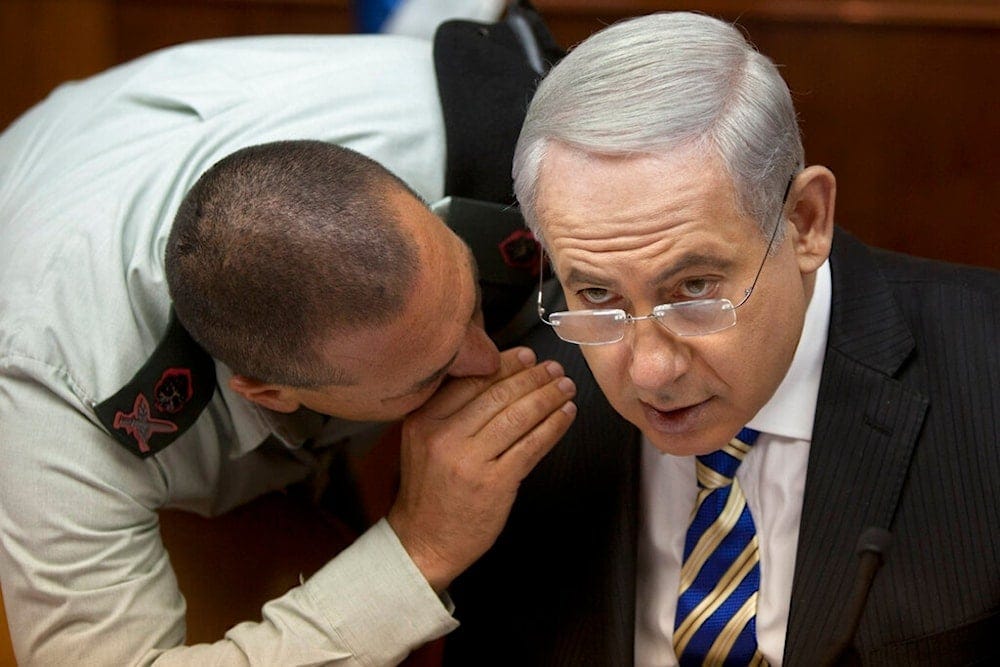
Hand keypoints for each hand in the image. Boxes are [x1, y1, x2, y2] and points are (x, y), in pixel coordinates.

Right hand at [386, 346, 576, 591]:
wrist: (424, 542)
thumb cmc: (431, 491)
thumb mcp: (424, 442)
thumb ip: (451, 411)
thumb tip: (497, 375)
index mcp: (424, 420)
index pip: (471, 380)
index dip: (504, 364)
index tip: (526, 356)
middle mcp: (444, 436)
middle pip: (498, 394)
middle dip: (533, 377)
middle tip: (554, 368)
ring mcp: (469, 460)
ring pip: (518, 416)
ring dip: (548, 397)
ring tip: (565, 387)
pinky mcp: (494, 483)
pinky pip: (531, 445)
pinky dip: (553, 426)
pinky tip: (565, 415)